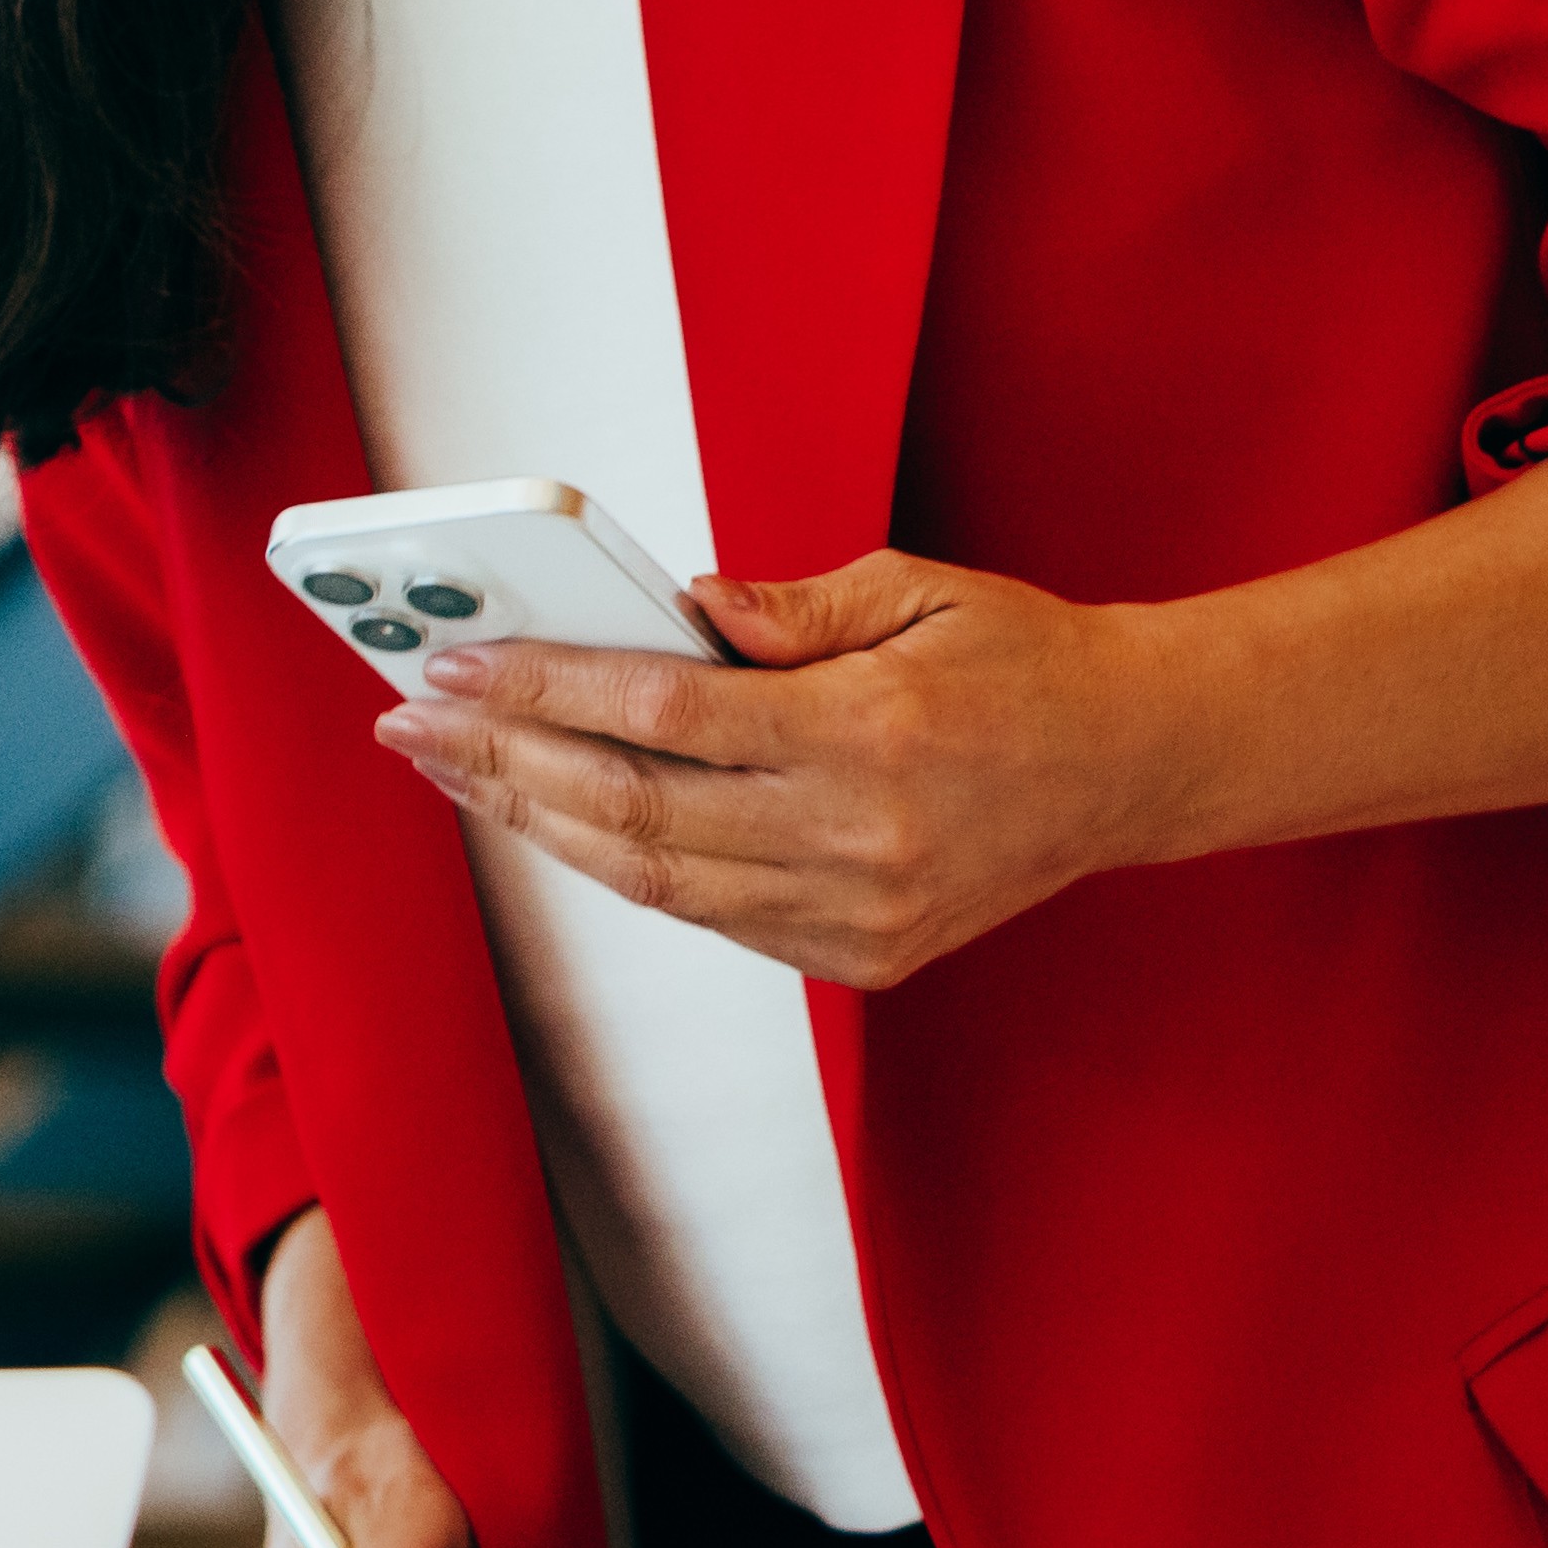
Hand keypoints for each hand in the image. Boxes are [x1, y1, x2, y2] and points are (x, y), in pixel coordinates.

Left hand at [380, 549, 1210, 990]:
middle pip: (634, 812)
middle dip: (502, 763)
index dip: (542, 688)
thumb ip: (788, 609)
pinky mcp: (859, 957)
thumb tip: (678, 611)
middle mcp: (860, 838)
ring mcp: (859, 913)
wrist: (1136, 765)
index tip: (454, 665)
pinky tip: (555, 815)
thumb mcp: (918, 590)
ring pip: (655, 880)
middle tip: (411, 723)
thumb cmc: (1024, 662)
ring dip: (539, 823)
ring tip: (457, 769)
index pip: (663, 714)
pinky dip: (621, 865)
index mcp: (872, 733)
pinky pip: (707, 915)